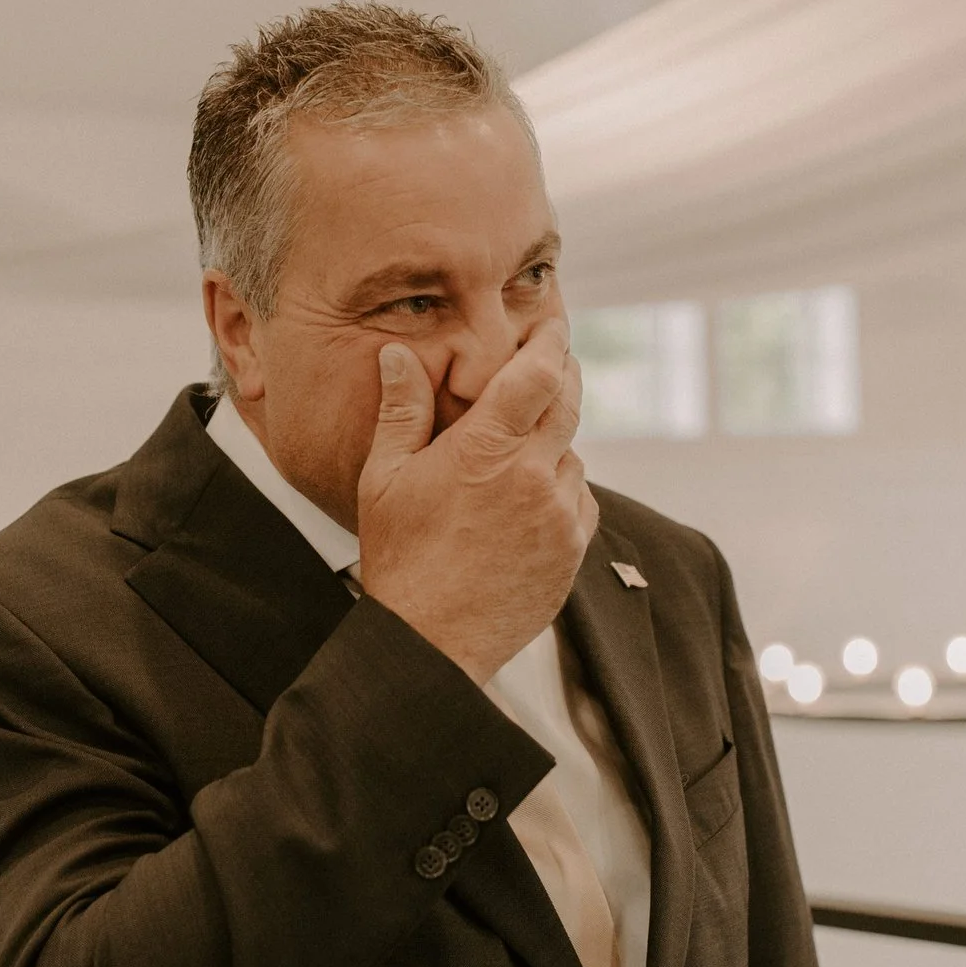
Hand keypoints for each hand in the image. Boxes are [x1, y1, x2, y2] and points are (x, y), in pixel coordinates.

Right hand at [356, 319, 600, 684]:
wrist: (431, 641)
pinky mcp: (573, 549)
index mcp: (488, 449)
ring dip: (553, 443)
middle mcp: (535, 475)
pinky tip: (528, 501)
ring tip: (518, 453)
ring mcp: (560, 515)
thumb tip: (399, 354)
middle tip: (551, 363)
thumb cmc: (400, 558)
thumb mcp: (386, 478)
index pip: (538, 372)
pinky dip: (561, 490)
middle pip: (568, 403)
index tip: (553, 325)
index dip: (550, 341)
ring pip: (572, 455)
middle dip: (563, 376)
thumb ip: (401, 409)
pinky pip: (580, 500)